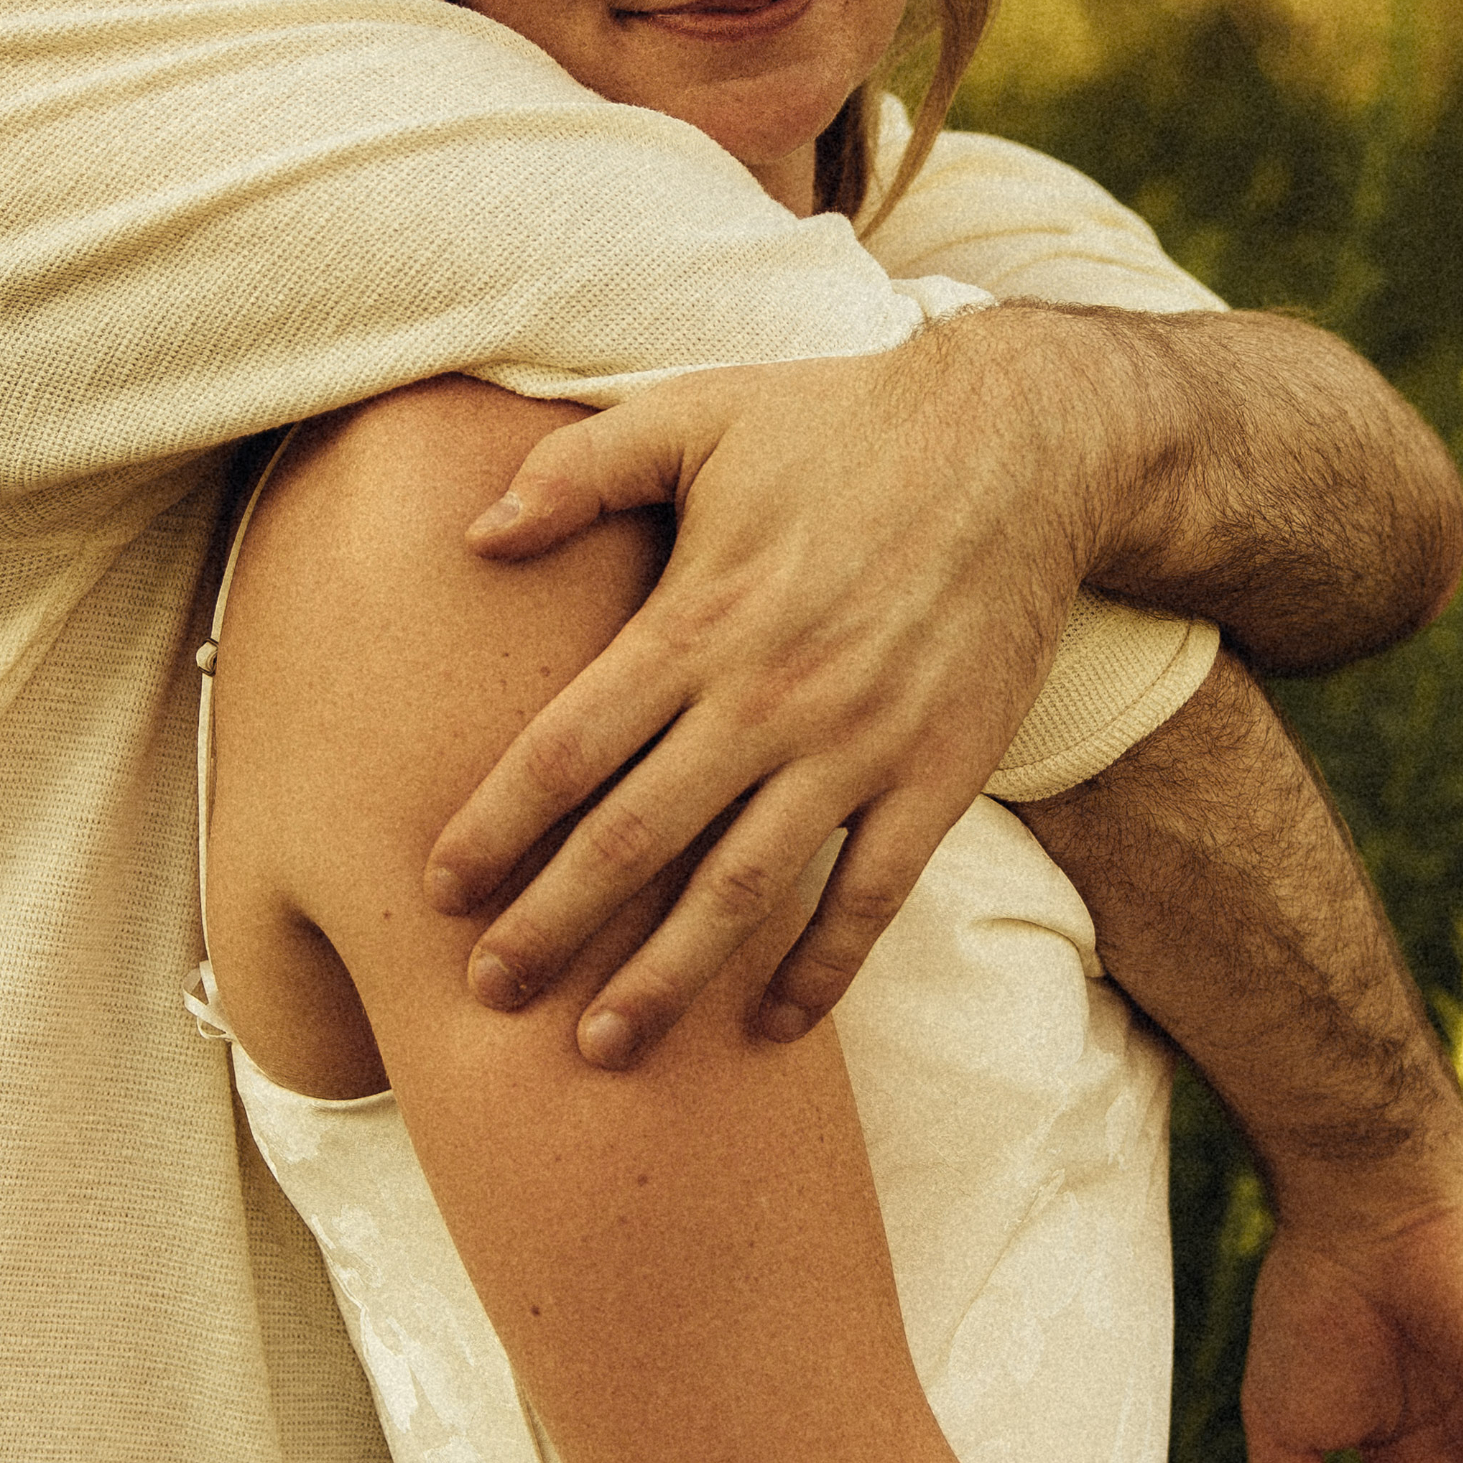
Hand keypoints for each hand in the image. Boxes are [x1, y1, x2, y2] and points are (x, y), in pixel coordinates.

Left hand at [423, 321, 1108, 1063]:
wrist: (1023, 443)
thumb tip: (476, 536)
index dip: (496, 827)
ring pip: (742, 890)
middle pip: (635, 839)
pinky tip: (769, 1023)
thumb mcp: (697, 414)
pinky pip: (870, 896)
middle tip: (490, 996)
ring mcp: (857, 747)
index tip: (439, 890)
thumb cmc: (843, 424)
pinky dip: (820, 969)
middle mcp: (768, 698)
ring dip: (665, 977)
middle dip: (553, 927)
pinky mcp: (937, 775)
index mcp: (696, 619)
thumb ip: (578, 470)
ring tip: (601, 1048)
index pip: (568, 748)